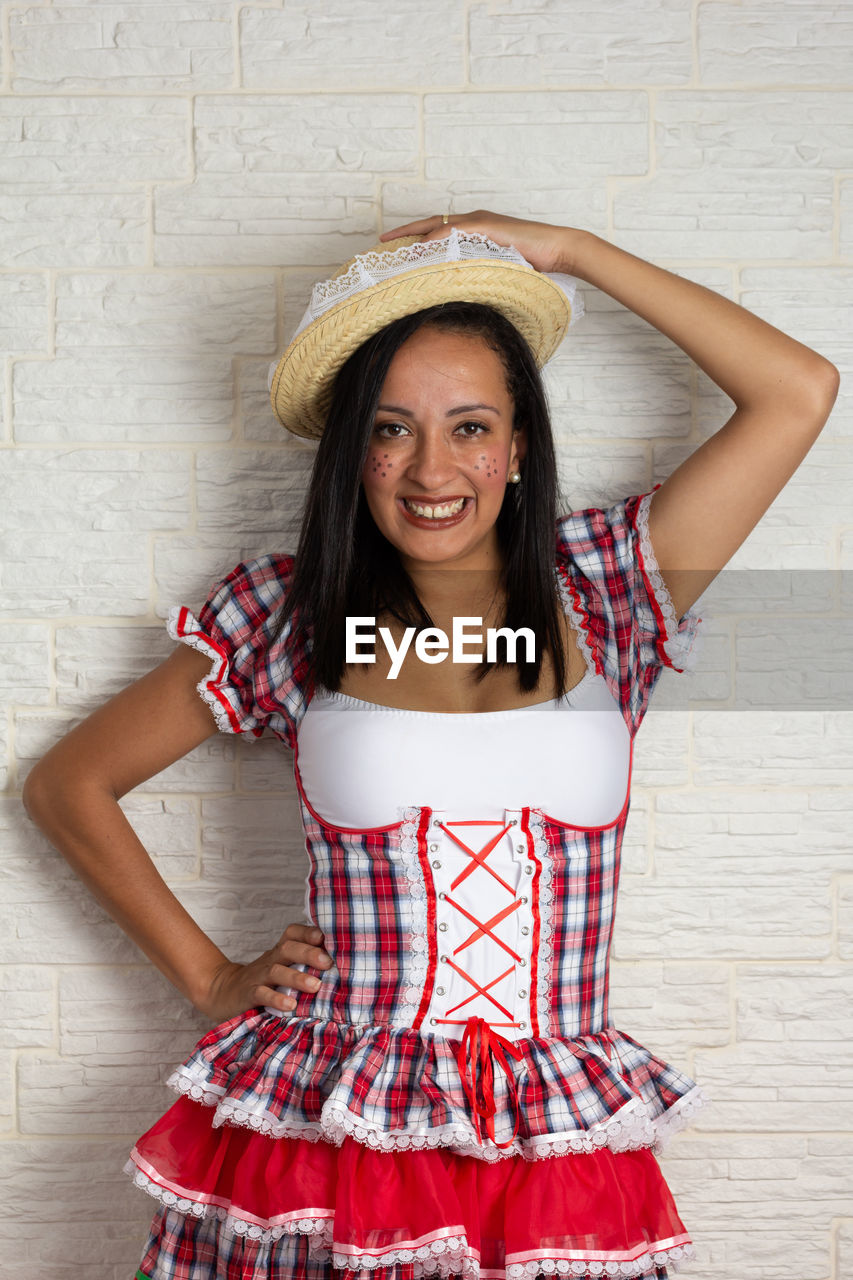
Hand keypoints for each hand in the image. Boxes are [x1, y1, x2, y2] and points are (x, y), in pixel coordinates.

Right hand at [198, 922, 332, 1022]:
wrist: (222, 992)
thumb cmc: (263, 981)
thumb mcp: (282, 968)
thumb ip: (304, 965)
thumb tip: (343, 966)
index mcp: (280, 951)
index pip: (293, 932)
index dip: (308, 932)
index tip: (325, 937)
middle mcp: (270, 959)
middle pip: (288, 948)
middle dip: (309, 954)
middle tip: (329, 963)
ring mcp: (258, 976)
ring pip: (277, 971)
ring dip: (297, 978)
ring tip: (315, 986)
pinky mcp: (248, 994)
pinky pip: (261, 993)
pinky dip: (276, 998)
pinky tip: (290, 1005)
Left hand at [379, 209, 580, 274]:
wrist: (559, 250)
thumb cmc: (534, 264)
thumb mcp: (499, 271)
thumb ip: (479, 275)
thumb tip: (463, 293)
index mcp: (475, 230)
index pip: (438, 230)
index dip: (416, 237)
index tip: (396, 247)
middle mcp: (474, 221)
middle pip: (431, 223)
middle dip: (405, 231)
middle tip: (381, 239)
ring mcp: (480, 222)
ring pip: (438, 225)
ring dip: (415, 236)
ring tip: (394, 248)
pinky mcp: (487, 226)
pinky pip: (454, 231)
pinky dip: (436, 240)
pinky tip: (421, 250)